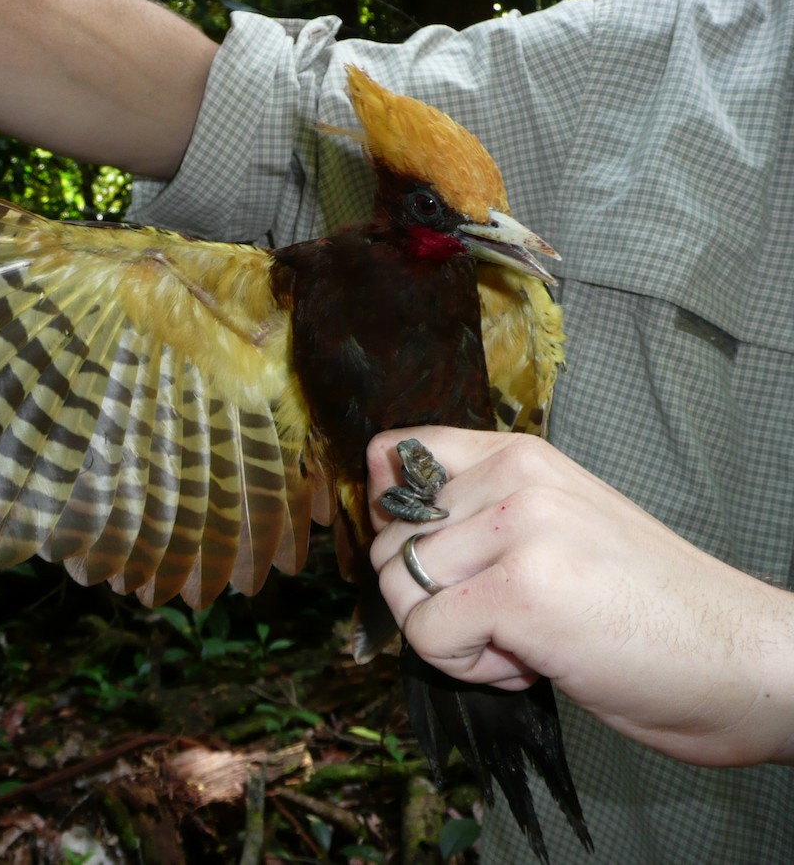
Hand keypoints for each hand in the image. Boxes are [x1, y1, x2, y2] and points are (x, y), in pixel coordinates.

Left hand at [367, 426, 793, 766]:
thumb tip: (378, 502)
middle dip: (431, 598)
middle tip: (508, 615)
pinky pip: (427, 636)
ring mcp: (517, 528)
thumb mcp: (555, 528)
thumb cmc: (646, 605)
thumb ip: (475, 512)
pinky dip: (469, 668)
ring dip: (454, 636)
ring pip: (400, 590)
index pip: (397, 454)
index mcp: (520, 456)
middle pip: (388, 542)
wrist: (743, 660)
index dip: (391, 516)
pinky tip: (535, 663)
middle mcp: (515, 478)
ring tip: (529, 637)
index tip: (437, 558)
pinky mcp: (520, 588)